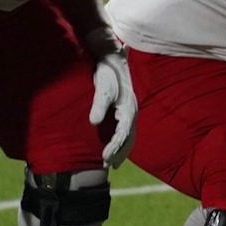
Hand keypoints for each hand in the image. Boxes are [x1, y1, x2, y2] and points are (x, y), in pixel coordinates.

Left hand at [89, 48, 137, 167]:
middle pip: (129, 137)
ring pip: (130, 135)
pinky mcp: (125, 110)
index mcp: (128, 108)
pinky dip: (122, 142)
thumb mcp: (102, 89)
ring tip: (112, 163)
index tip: (105, 158)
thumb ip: (98, 106)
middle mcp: (132, 111)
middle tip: (108, 165)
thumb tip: (94, 122)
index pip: (123, 133)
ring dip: (122, 150)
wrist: (113, 60)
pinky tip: (115, 148)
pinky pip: (127, 131)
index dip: (115, 147)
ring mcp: (130, 111)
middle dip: (120, 152)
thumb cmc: (107, 74)